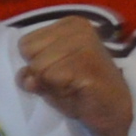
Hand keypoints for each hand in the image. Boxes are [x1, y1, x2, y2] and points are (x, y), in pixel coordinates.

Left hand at [15, 14, 135, 135]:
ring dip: (51, 84)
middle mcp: (78, 28)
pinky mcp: (88, 63)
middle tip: (68, 80)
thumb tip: (28, 79)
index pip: (25, 43)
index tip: (60, 70)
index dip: (36, 64)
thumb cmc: (78, 91)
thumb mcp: (46, 78)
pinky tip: (78, 89)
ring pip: (39, 67)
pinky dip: (59, 90)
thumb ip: (31, 73)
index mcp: (68, 25)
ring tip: (73, 85)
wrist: (111, 111)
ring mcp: (86, 43)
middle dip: (42, 74)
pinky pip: (51, 78)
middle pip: (29, 53)